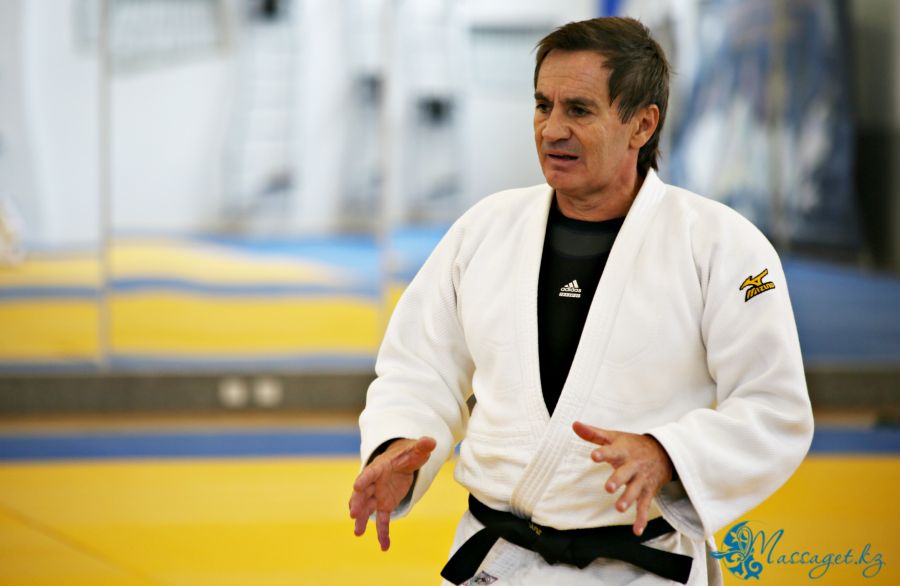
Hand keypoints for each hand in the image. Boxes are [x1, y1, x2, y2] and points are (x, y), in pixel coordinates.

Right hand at [348, 436, 435, 550]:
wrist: (402, 462)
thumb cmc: (407, 454)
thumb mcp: (416, 450)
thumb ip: (422, 447)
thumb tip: (430, 442)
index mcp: (380, 467)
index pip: (370, 472)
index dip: (364, 479)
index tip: (356, 486)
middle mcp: (375, 483)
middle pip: (363, 493)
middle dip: (358, 503)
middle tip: (353, 513)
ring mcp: (378, 495)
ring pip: (367, 508)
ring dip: (362, 520)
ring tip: (357, 532)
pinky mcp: (384, 506)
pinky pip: (382, 520)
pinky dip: (383, 533)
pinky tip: (384, 546)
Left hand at [572, 421, 672, 536]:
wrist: (664, 452)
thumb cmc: (632, 445)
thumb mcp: (614, 437)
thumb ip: (593, 434)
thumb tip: (574, 424)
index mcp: (623, 451)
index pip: (612, 451)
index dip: (603, 453)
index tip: (595, 455)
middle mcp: (633, 466)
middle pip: (625, 474)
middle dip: (617, 480)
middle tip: (608, 488)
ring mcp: (641, 480)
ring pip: (635, 491)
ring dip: (628, 499)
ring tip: (619, 508)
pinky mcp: (648, 492)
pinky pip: (645, 506)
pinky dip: (641, 519)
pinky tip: (636, 531)